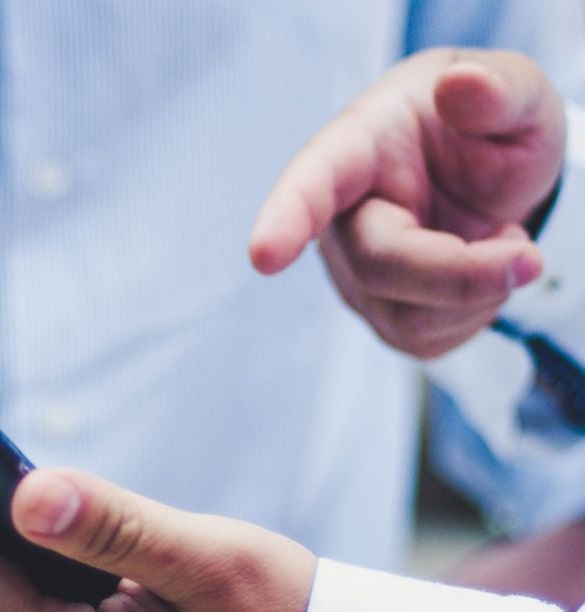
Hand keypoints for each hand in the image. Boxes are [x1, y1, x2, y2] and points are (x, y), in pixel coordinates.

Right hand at [249, 48, 565, 357]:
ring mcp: (355, 278)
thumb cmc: (486, 130)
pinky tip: (480, 271)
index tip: (264, 254)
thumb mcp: (516, 95)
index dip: (286, 219)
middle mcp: (341, 222)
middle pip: (380, 266)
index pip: (311, 184)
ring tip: (500, 238)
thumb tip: (463, 88)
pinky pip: (428, 339)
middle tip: (530, 259)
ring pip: (409, 316)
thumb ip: (499, 90)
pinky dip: (477, 311)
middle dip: (460, 274)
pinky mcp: (383, 320)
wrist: (487, 179)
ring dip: (480, 289)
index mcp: (357, 149)